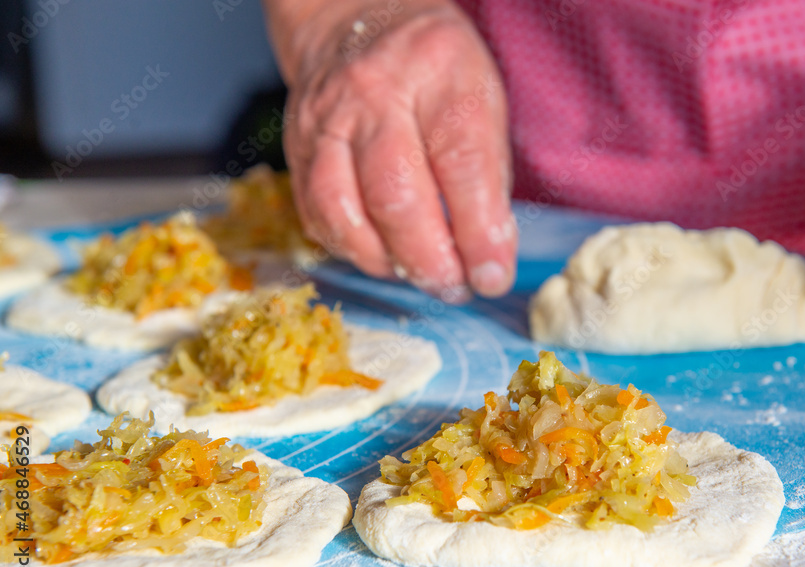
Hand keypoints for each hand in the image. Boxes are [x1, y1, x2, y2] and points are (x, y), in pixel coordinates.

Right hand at [275, 0, 515, 300]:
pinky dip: (351, 248)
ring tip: (418, 276)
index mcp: (438, 75)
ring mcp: (326, 122)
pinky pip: (317, 214)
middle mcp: (374, 96)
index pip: (461, 163)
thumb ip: (487, 176)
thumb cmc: (432, 71)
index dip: (479, 231)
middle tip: (454, 286)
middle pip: (396, 194)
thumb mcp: (481, 99)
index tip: (493, 276)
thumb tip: (490, 257)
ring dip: (386, 260)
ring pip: (344, 211)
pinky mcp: (296, 149)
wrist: (355, 22)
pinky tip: (380, 256)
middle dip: (429, 259)